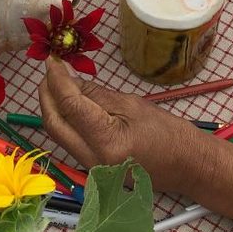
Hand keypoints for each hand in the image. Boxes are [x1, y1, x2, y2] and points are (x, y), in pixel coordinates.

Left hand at [38, 60, 219, 194]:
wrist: (186, 166)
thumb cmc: (168, 133)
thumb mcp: (132, 105)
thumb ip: (97, 95)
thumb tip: (69, 80)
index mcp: (108, 142)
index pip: (71, 106)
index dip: (57, 81)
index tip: (52, 62)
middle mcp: (93, 159)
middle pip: (54, 124)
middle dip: (46, 95)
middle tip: (50, 72)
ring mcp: (90, 168)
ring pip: (58, 133)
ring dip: (53, 108)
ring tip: (56, 84)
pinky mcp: (91, 169)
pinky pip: (69, 141)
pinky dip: (64, 120)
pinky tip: (68, 104)